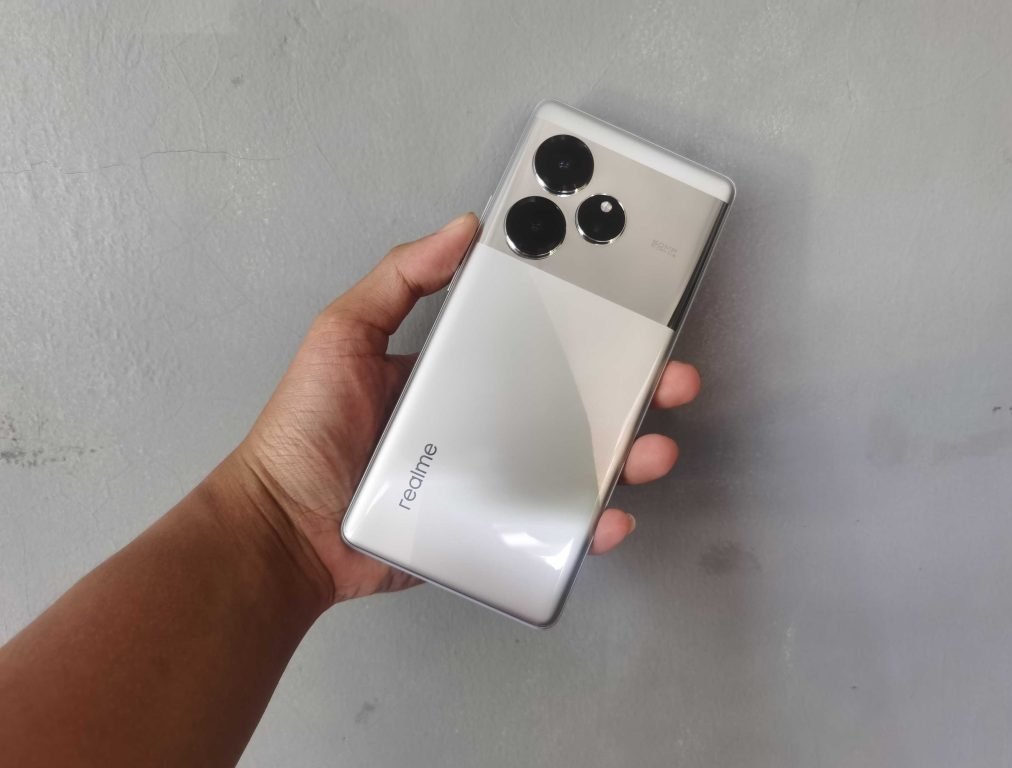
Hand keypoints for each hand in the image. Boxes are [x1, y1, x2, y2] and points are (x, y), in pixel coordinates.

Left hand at [234, 213, 700, 604]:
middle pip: (573, 403)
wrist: (287, 532)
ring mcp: (494, 478)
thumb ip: (397, 280)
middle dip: (631, 389)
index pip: (534, 341)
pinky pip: (552, 526)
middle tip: (670, 378)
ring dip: (627, 456)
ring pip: (577, 464)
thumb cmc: (309, 429)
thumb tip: (462, 226)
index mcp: (460, 373)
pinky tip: (610, 517)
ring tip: (653, 450)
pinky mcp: (491, 530)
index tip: (629, 310)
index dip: (585, 326)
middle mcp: (486, 422)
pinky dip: (589, 525)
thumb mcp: (345, 335)